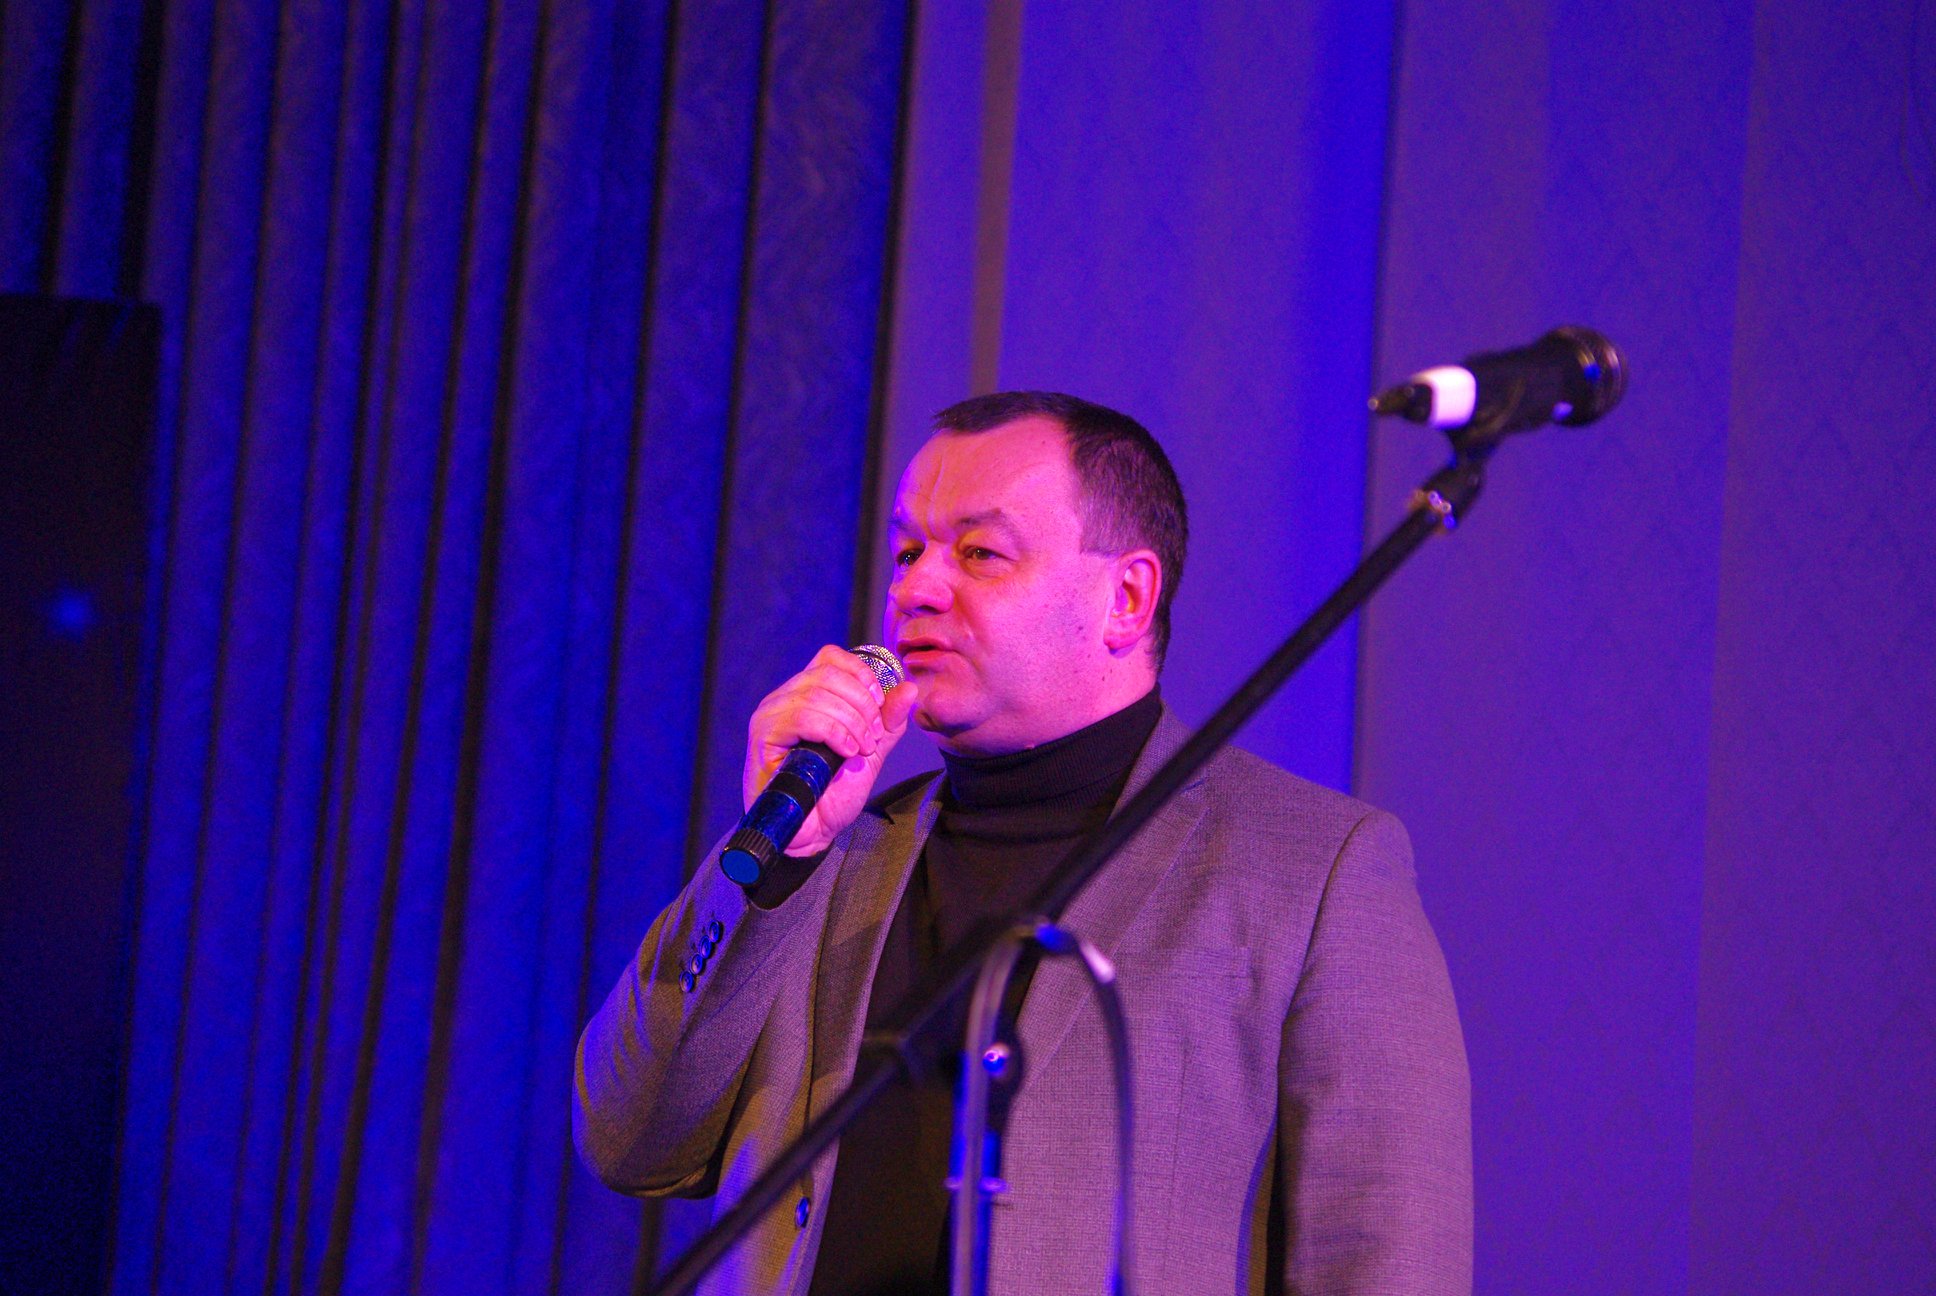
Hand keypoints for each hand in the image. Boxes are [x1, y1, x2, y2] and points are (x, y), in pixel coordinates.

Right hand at [743, 646, 920, 855]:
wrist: (813, 831)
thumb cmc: (834, 792)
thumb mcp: (871, 750)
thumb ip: (888, 721)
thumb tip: (908, 687)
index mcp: (807, 694)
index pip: (831, 657)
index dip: (861, 675)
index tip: (878, 706)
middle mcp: (784, 698)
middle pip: (829, 673)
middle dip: (862, 704)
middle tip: (872, 736)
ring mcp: (771, 714)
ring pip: (818, 694)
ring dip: (851, 722)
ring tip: (860, 749)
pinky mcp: (764, 735)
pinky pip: (804, 717)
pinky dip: (834, 732)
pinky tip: (845, 752)